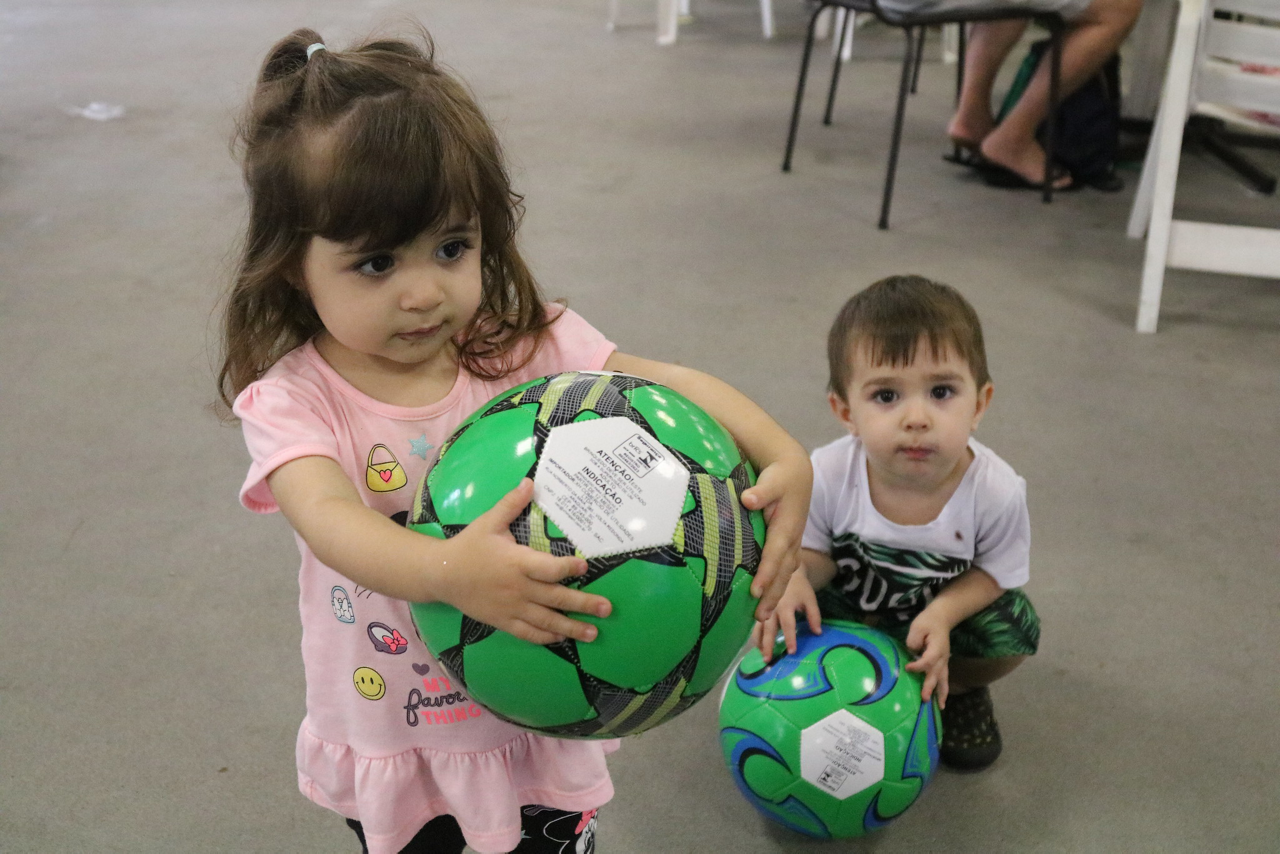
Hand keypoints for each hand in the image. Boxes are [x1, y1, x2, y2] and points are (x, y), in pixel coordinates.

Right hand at [433, 479, 611, 645]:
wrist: (441, 574)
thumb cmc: (469, 546)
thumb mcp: (489, 522)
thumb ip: (511, 504)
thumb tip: (530, 482)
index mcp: (516, 562)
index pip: (547, 568)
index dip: (568, 569)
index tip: (585, 567)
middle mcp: (517, 588)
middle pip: (555, 598)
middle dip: (583, 604)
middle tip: (607, 608)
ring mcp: (511, 608)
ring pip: (546, 621)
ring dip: (571, 627)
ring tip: (593, 632)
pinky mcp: (503, 621)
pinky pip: (528, 633)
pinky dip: (546, 637)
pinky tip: (562, 638)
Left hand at [741, 450, 812, 620]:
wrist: (797, 472)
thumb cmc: (780, 476)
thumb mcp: (772, 479)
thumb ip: (761, 491)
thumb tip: (748, 499)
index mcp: (787, 526)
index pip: (775, 553)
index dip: (766, 572)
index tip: (755, 591)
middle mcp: (792, 539)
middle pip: (783, 572)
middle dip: (772, 595)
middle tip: (759, 618)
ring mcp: (792, 543)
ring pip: (786, 575)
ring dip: (775, 596)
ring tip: (762, 617)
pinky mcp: (789, 545)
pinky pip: (785, 570)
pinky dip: (777, 586)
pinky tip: (768, 600)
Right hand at [750, 569, 820, 662]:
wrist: (785, 570)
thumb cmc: (799, 587)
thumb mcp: (810, 599)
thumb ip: (814, 615)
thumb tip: (818, 632)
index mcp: (786, 606)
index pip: (788, 625)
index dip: (790, 638)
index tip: (791, 652)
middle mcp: (772, 609)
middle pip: (769, 629)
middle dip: (768, 645)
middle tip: (768, 659)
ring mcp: (764, 609)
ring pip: (758, 628)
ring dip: (759, 642)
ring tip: (760, 655)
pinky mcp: (759, 609)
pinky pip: (755, 624)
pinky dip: (755, 635)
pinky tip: (756, 646)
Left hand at [904, 610, 951, 707]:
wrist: (942, 618)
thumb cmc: (928, 621)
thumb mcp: (917, 626)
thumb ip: (913, 640)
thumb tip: (911, 652)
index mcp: (936, 649)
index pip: (927, 661)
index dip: (917, 666)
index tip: (907, 668)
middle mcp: (942, 658)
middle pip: (936, 675)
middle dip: (930, 687)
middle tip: (924, 698)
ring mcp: (944, 661)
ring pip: (944, 680)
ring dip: (942, 694)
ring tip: (941, 707)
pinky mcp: (942, 663)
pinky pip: (944, 678)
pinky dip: (943, 690)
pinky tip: (941, 701)